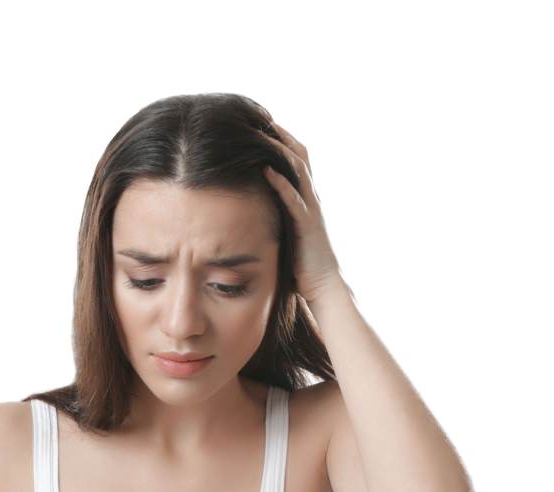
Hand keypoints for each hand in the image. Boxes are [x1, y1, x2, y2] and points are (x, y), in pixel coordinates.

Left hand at [260, 122, 343, 303]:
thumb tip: (256, 206)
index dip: (283, 141)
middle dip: (282, 136)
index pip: (297, 161)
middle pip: (300, 157)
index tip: (263, 125)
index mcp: (306, 199)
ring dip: (281, 151)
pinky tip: (266, 170)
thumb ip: (278, 215)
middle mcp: (311, 199)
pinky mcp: (307, 225)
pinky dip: (280, 183)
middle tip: (262, 118)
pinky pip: (294, 199)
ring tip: (263, 134)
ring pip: (299, 171)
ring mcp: (311, 210)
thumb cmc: (302, 262)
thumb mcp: (288, 231)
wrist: (323, 285)